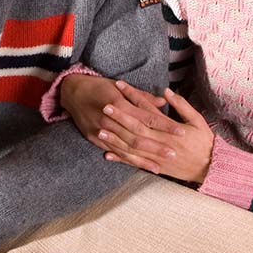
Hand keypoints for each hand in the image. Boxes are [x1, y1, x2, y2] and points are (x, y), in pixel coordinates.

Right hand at [59, 75, 180, 170]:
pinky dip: (128, 161)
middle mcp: (111, 120)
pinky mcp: (95, 139)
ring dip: (144, 158)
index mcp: (119, 104)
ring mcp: (101, 131)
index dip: (165, 126)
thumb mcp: (120, 86)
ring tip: (160, 166)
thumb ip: (141, 96)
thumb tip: (163, 102)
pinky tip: (140, 166)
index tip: (180, 131)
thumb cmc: (99, 86)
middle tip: (174, 154)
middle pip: (138, 136)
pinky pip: (115, 152)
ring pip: (126, 148)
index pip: (147, 118)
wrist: (72, 92)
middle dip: (157, 146)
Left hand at [102, 86, 213, 183]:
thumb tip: (166, 92)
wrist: (211, 168)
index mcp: (171, 129)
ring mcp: (157, 156)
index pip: (148, 109)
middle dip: (120, 117)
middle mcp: (161, 143)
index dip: (133, 96)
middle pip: (136, 127)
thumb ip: (182, 105)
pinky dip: (121, 158)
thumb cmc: (204, 142)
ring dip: (116, 138)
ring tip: (100, 129)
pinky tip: (107, 154)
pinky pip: (135, 163)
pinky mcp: (155, 167)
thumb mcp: (197, 120)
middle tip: (104, 105)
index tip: (120, 86)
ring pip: (132, 146)